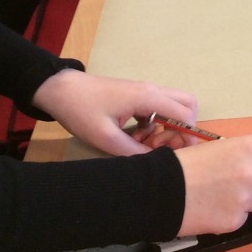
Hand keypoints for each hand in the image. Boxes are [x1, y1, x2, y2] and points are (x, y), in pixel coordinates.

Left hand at [32, 69, 198, 156]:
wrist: (61, 90)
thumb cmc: (83, 111)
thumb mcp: (106, 138)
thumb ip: (134, 151)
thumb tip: (157, 161)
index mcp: (148, 97)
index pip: (184, 113)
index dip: (189, 134)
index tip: (180, 153)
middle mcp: (152, 90)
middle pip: (187, 104)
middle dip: (183, 128)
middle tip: (164, 146)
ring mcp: (145, 91)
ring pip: (173, 106)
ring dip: (168, 127)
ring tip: (146, 144)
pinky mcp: (136, 96)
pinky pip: (158, 109)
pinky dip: (156, 124)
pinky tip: (136, 138)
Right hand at [176, 131, 251, 236]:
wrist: (160, 191)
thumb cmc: (189, 163)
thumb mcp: (221, 147)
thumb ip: (249, 152)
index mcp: (249, 147)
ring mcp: (245, 200)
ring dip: (251, 197)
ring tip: (224, 191)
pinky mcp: (235, 221)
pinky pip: (244, 216)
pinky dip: (234, 212)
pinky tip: (214, 206)